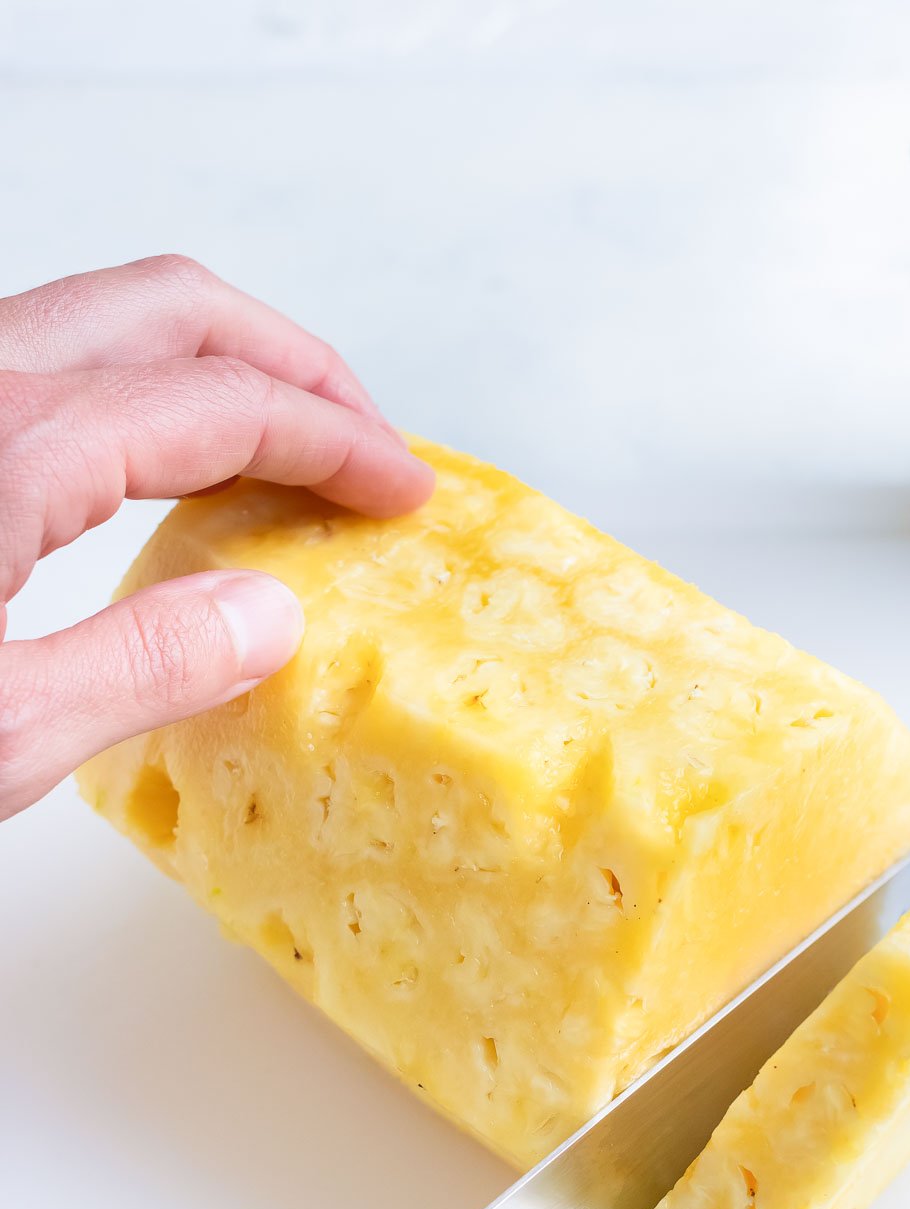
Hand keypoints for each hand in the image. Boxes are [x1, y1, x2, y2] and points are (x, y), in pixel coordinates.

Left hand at [0, 254, 433, 821]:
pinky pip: (61, 356)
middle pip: (179, 310)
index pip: (225, 404)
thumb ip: (146, 666)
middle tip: (366, 445)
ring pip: (114, 316)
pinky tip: (169, 466)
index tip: (403, 489)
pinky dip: (146, 386)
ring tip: (292, 450)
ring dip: (221, 365)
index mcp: (19, 441)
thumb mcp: (3, 730)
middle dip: (295, 366)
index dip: (337, 443)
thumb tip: (270, 618)